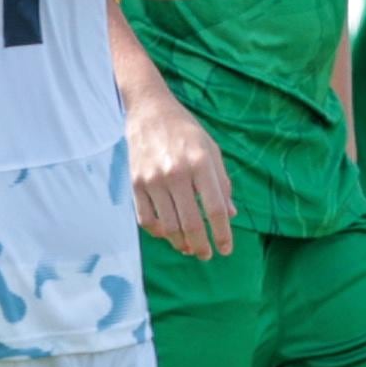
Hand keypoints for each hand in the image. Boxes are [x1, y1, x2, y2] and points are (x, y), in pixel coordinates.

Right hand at [127, 89, 235, 259]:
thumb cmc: (185, 131)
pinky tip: (167, 233)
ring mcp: (153, 180)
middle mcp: (176, 173)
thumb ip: (222, 183)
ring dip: (180, 243)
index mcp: (200, 163)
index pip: (215, 208)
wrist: (149, 111)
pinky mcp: (136, 184)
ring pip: (168, 226)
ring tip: (188, 248)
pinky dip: (158, 232)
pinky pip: (146, 219)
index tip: (225, 249)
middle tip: (206, 255)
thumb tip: (229, 215)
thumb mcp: (211, 151)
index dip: (222, 234)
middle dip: (201, 246)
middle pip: (191, 223)